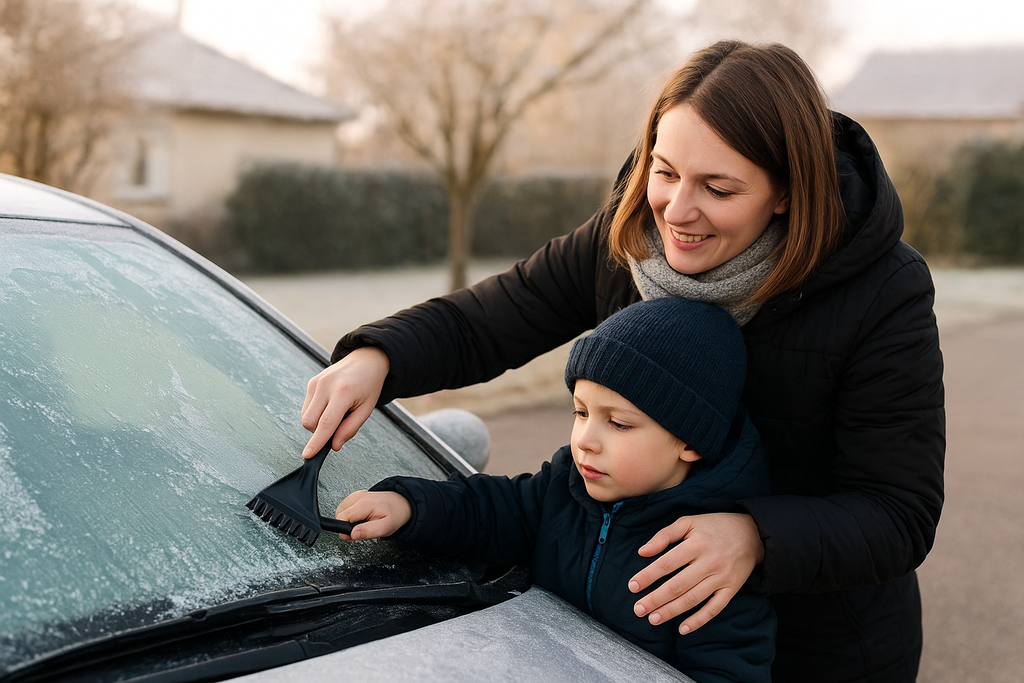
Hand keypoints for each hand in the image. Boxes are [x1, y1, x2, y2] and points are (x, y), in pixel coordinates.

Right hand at [301, 346, 389, 456]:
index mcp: (343, 392)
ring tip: (336, 411)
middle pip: (310, 422)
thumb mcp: (366, 409)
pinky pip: (306, 407)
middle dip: (320, 432)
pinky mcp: (311, 382)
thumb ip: (350, 428)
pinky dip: (316, 413)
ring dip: (317, 422)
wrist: (365, 360)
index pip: (326, 423)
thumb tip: (334, 445)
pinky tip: (330, 405)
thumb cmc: (369, 385)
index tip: (308, 454)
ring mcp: (316, 383)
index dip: (316, 442)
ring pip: (305, 416)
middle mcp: (326, 386)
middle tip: (339, 424)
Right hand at [335, 490, 411, 539]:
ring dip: (348, 519)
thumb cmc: (396, 514)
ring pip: (341, 510)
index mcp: (364, 504)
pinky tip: (361, 517)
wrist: (403, 503)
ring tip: (362, 523)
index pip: (342, 518)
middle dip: (346, 525)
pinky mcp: (358, 495)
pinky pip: (346, 506)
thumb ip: (367, 531)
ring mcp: (358, 494)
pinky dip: (350, 513)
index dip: (345, 530)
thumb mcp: (385, 528)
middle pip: (340, 514)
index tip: (353, 534)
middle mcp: (359, 497)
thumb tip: (352, 534)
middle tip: (361, 529)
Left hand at [628, 513, 762, 634]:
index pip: (666, 564)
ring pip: (693, 599)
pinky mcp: (731, 589)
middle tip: (638, 609)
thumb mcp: (688, 522)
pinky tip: (682, 629)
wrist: (752, 533)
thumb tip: (642, 552)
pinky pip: (714, 608)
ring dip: (671, 611)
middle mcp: (709, 562)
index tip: (632, 587)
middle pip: (678, 585)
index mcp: (696, 544)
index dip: (648, 576)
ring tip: (653, 619)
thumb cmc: (714, 526)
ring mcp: (721, 578)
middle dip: (655, 599)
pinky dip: (698, 620)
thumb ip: (664, 535)